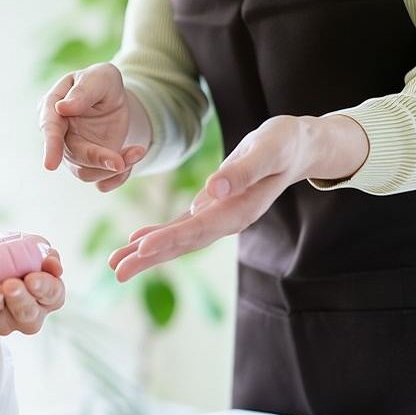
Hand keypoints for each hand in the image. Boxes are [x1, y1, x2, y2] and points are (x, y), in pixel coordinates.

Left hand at [0, 241, 66, 335]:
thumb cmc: (5, 262)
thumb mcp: (22, 248)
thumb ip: (42, 251)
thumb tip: (52, 260)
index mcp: (44, 297)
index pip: (53, 295)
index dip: (46, 287)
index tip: (32, 277)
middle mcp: (27, 315)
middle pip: (29, 313)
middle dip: (21, 299)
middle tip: (11, 285)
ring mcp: (2, 322)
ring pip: (5, 321)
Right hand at [39, 63, 147, 192]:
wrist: (115, 98)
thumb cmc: (102, 83)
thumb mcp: (101, 77)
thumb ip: (83, 91)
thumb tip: (62, 108)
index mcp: (54, 108)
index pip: (50, 128)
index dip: (51, 146)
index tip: (50, 165)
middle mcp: (60, 135)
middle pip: (73, 155)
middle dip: (97, 159)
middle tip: (120, 163)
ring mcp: (75, 153)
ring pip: (87, 173)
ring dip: (114, 168)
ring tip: (138, 150)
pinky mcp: (91, 166)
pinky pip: (101, 182)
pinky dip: (118, 179)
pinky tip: (133, 157)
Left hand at [107, 114, 368, 281]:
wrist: (298, 146)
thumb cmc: (285, 143)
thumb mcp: (268, 150)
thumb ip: (242, 171)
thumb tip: (212, 192)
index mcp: (240, 210)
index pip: (199, 228)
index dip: (169, 238)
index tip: (141, 248)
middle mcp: (228, 221)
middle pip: (184, 243)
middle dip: (150, 257)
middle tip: (117, 271)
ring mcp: (220, 217)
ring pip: (179, 240)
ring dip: (148, 253)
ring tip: (117, 264)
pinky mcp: (214, 208)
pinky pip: (182, 227)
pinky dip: (159, 235)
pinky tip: (137, 242)